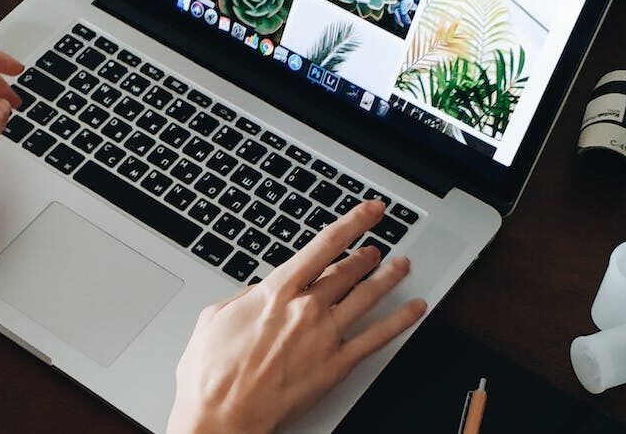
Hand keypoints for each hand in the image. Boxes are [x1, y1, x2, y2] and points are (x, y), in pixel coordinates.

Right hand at [167, 200, 426, 433]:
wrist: (222, 415)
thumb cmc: (211, 373)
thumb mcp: (215, 317)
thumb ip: (244, 297)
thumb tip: (260, 291)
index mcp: (276, 291)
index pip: (324, 245)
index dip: (353, 222)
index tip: (369, 212)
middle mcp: (306, 309)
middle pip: (348, 270)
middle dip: (366, 254)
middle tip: (376, 247)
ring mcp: (325, 337)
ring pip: (368, 297)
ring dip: (387, 278)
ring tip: (400, 266)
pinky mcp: (337, 366)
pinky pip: (378, 337)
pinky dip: (401, 320)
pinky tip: (414, 309)